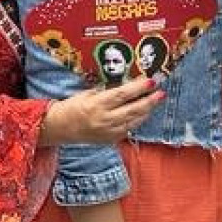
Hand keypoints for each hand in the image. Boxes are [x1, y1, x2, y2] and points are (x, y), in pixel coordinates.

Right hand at [44, 78, 164, 145]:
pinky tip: (143, 113)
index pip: (122, 95)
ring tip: (155, 101)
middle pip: (132, 110)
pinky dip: (137, 121)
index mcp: (97, 105)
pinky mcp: (110, 140)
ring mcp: (108, 132)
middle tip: (161, 93)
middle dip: (149, 101)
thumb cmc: (73, 106)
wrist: (60, 128)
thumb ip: (108, 90)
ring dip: (147, 111)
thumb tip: (129, 84)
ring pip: (134, 122)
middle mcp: (104, 120)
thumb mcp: (88, 93)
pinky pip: (128, 130)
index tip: (151, 82)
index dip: (138, 88)